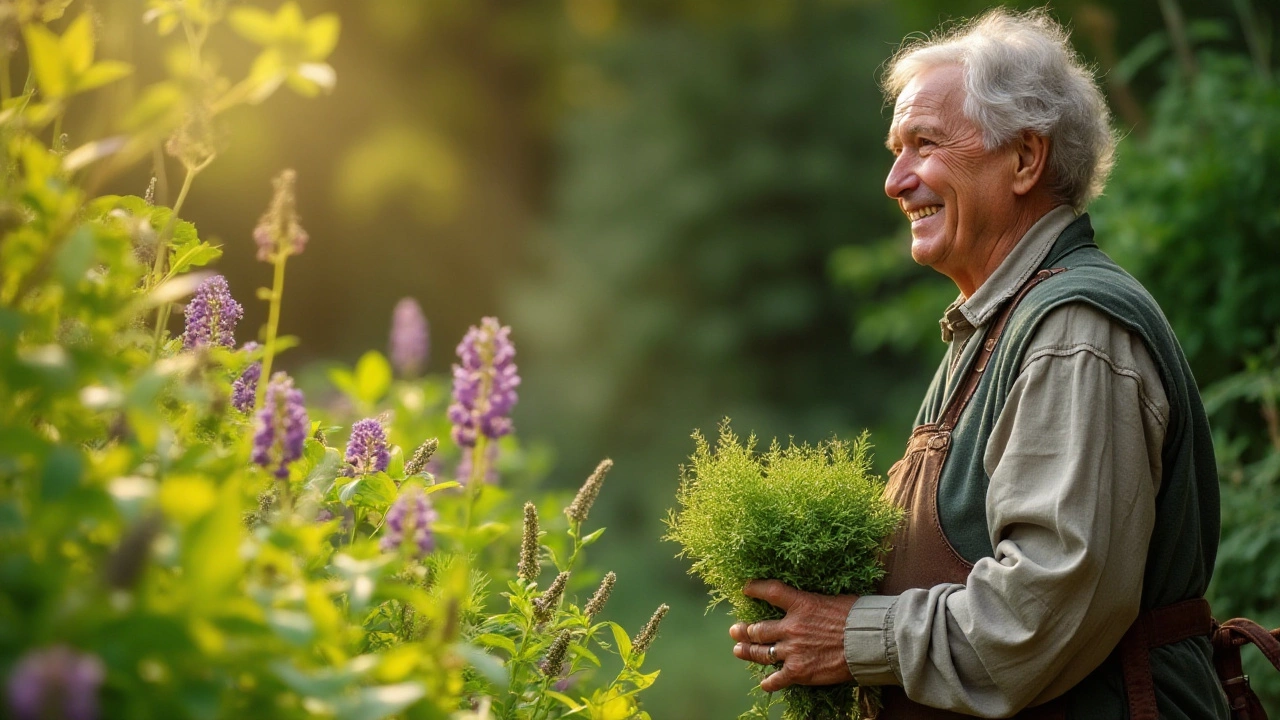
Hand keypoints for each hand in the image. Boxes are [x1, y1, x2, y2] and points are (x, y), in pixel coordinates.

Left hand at [729, 580, 858, 691]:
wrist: (869, 641)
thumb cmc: (859, 617)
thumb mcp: (834, 600)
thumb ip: (817, 604)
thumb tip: (817, 606)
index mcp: (801, 604)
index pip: (770, 591)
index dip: (755, 589)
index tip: (745, 588)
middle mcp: (791, 627)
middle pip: (758, 629)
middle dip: (744, 630)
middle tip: (735, 630)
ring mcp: (793, 650)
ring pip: (762, 652)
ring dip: (748, 651)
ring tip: (739, 650)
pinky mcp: (799, 671)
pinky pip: (777, 679)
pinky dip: (769, 682)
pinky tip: (764, 683)